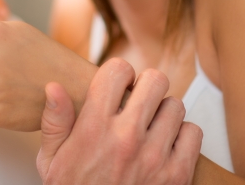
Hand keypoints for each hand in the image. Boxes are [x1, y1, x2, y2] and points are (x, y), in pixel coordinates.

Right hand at [37, 58, 202, 184]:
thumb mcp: (52, 162)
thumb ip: (54, 122)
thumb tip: (53, 86)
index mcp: (94, 129)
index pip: (118, 70)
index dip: (118, 74)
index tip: (116, 87)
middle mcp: (127, 138)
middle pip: (155, 80)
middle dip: (145, 87)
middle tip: (137, 103)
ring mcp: (155, 157)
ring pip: (175, 105)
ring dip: (163, 114)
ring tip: (149, 129)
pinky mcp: (177, 175)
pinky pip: (193, 133)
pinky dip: (183, 137)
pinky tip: (165, 146)